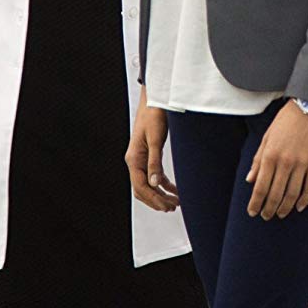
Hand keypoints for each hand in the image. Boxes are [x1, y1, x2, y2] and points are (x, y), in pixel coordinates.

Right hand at [126, 88, 178, 211]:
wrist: (154, 99)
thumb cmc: (154, 116)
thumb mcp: (156, 139)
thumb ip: (155, 162)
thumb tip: (154, 184)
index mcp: (133, 159)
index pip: (140, 186)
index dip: (153, 199)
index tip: (166, 207)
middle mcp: (134, 161)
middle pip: (142, 189)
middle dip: (156, 200)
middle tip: (172, 208)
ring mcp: (140, 159)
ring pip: (147, 184)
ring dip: (160, 194)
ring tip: (174, 203)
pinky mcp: (148, 155)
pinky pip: (153, 175)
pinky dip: (162, 184)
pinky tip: (173, 189)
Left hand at [246, 100, 307, 220]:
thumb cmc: (285, 121)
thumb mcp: (266, 137)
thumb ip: (258, 160)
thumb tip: (250, 180)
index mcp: (270, 156)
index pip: (260, 187)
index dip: (255, 203)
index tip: (252, 212)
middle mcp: (285, 162)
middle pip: (276, 195)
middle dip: (269, 209)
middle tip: (266, 216)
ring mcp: (302, 164)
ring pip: (292, 194)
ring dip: (285, 208)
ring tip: (280, 214)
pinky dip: (304, 200)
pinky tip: (298, 206)